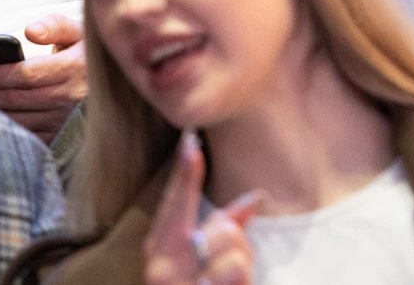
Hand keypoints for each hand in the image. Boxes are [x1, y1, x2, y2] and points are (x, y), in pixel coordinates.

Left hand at [0, 14, 88, 140]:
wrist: (115, 83)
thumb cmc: (89, 55)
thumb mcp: (80, 32)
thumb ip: (55, 26)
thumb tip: (30, 31)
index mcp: (75, 68)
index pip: (27, 74)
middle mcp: (71, 96)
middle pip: (18, 98)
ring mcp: (66, 119)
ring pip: (20, 119)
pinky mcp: (63, 135)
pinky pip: (30, 136)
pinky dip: (7, 130)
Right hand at [145, 130, 263, 284]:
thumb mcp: (201, 262)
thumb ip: (225, 229)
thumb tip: (254, 199)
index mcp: (159, 251)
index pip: (175, 205)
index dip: (185, 174)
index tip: (191, 142)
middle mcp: (164, 269)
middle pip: (221, 231)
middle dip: (234, 243)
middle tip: (224, 267)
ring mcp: (181, 284)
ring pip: (236, 256)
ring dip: (241, 270)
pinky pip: (236, 273)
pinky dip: (240, 283)